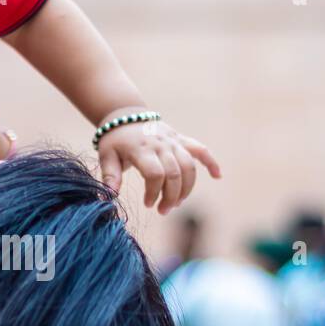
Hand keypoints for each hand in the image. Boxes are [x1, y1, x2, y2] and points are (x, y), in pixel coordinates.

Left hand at [97, 111, 220, 212]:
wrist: (125, 115)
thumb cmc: (115, 140)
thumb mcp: (106, 156)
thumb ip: (110, 176)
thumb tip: (109, 197)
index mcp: (142, 149)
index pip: (155, 174)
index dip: (154, 192)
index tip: (147, 204)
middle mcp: (161, 144)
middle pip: (175, 173)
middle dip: (171, 196)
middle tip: (162, 210)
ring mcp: (173, 141)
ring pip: (189, 166)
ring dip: (186, 188)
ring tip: (176, 203)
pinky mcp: (182, 140)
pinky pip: (200, 150)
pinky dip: (211, 162)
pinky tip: (218, 176)